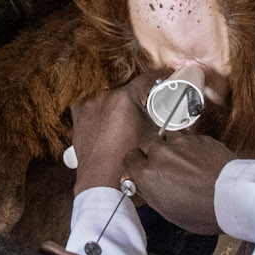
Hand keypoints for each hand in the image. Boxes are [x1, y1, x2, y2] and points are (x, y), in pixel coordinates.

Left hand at [70, 74, 155, 193]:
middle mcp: (103, 96)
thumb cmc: (129, 160)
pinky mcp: (78, 115)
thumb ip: (163, 117)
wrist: (102, 180)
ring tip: (126, 116)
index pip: (146, 78)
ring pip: (110, 96)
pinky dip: (101, 108)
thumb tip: (176, 109)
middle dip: (138, 94)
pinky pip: (92, 104)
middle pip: (127, 88)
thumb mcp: (154, 136)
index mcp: (124, 98)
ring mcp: (88, 104)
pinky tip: (107, 118)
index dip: (160, 75)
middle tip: (148, 103)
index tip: (167, 74)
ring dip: (119, 102)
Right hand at [124, 130, 236, 235]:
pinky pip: (190, 140)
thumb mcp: (168, 211)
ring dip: (173, 150)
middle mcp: (162, 153)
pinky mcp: (200, 138)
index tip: (142, 168)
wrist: (233, 196)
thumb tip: (141, 183)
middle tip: (165, 168)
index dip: (136, 164)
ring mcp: (182, 143)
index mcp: (148, 173)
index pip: (130, 157)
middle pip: (148, 144)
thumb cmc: (203, 211)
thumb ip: (150, 192)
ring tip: (186, 166)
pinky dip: (192, 149)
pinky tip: (202, 163)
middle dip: (153, 154)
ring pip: (169, 139)